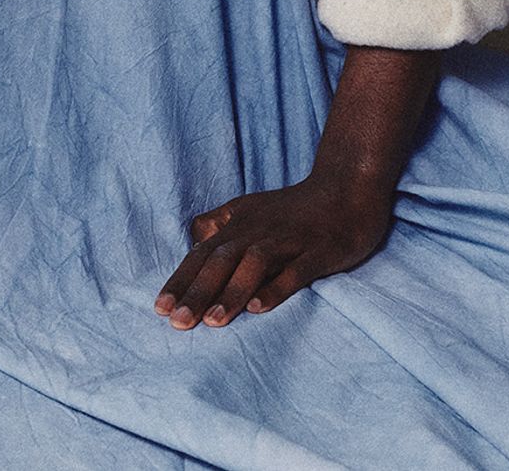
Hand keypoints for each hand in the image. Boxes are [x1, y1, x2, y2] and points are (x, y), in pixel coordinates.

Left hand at [154, 175, 395, 328]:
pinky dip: (277, 288)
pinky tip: (260, 308)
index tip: (160, 309)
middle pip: (222, 260)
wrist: (348, 186)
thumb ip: (220, 223)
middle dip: (198, 292)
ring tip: (213, 322)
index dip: (182, 280)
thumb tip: (192, 239)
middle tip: (177, 322)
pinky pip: (296, 270)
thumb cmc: (294, 208)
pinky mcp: (320, 250)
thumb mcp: (251, 209)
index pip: (203, 254)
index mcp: (240, 224)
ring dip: (232, 292)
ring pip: (255, 265)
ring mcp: (290, 240)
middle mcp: (259, 231)